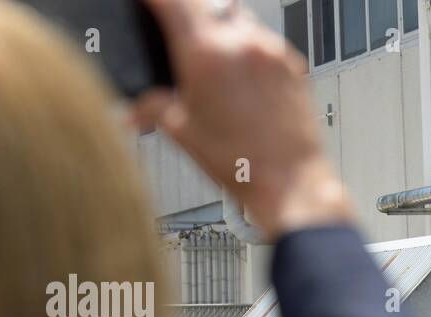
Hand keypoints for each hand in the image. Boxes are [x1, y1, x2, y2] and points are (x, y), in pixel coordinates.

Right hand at [136, 0, 353, 236]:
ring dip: (221, 30)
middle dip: (189, 13)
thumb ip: (153, 107)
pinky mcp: (294, 66)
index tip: (149, 1)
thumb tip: (136, 108)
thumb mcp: (182, 133)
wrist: (291, 183)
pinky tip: (243, 80)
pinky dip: (249, 50)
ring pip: (238, 18)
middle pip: (206, 3)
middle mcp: (241, 43)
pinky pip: (264, 42)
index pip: (172, 1)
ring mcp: (271, 52)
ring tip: (215, 64)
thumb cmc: (242, 164)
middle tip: (181, 36)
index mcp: (206, 53)